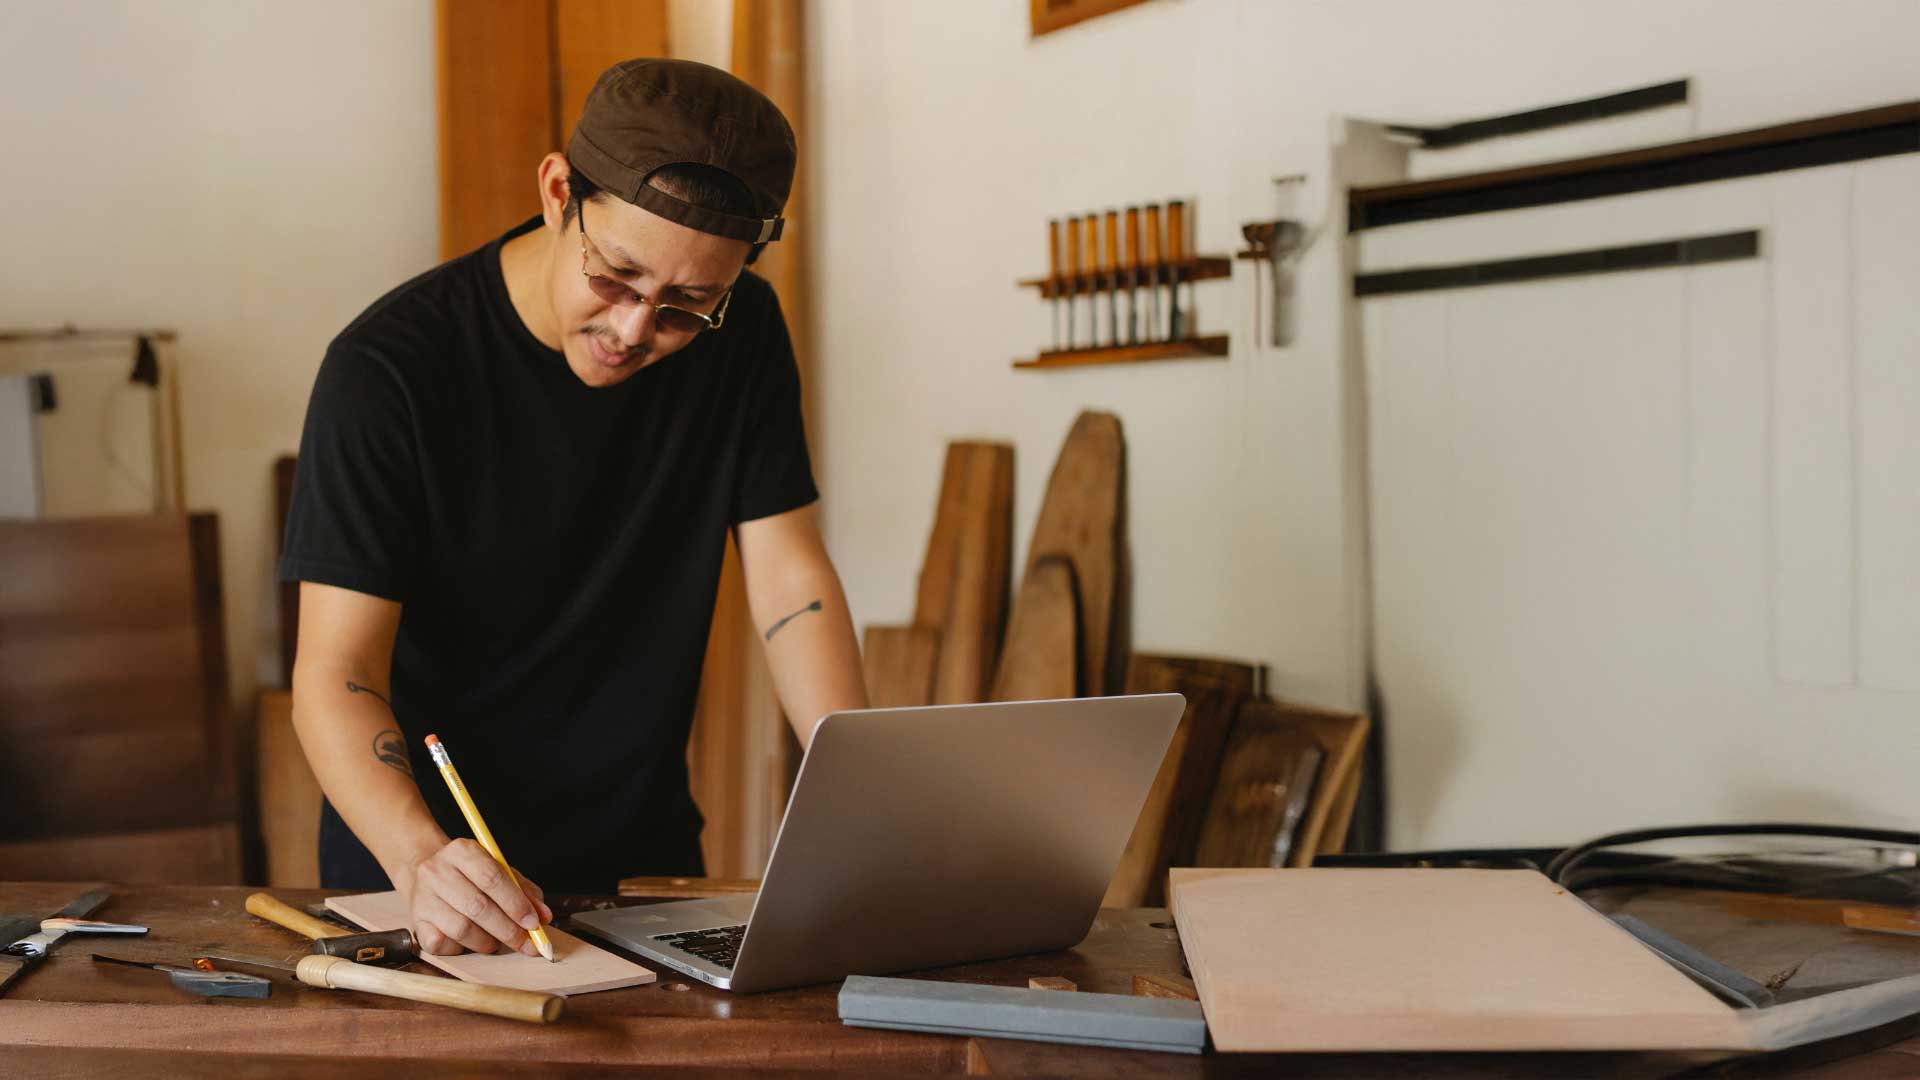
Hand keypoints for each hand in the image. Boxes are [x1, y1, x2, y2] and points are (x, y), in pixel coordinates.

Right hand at [401, 838, 553, 955]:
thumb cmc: (471, 875)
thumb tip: (544, 917)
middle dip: (508, 930)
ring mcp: (423, 897)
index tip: (534, 923)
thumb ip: (524, 891)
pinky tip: (471, 942)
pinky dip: (462, 949)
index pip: (492, 878)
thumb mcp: (499, 871)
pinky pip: (442, 945)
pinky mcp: (416, 922)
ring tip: (498, 942)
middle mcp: (437, 871)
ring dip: (487, 942)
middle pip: (478, 906)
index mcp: (462, 851)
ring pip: (461, 928)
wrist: (426, 874)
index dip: (516, 903)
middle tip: (526, 944)